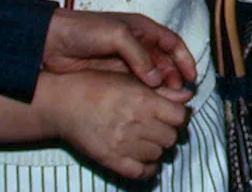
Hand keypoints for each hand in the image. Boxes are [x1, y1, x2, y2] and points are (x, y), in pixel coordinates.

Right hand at [36, 70, 190, 179]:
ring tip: (150, 139)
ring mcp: (123, 144)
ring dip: (158, 148)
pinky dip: (148, 168)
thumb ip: (162, 90)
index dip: (181, 115)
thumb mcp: (131, 79)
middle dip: (170, 132)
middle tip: (161, 127)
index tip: (174, 114)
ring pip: (158, 154)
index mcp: (144, 100)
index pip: (180, 117)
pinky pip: (141, 172)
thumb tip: (188, 96)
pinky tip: (147, 160)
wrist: (63, 103)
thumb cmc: (96, 85)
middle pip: (171, 137)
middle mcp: (136, 123)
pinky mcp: (111, 160)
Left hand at [43, 9, 196, 89]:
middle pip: (164, 62)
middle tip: (180, 94)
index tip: (191, 76)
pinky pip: (136, 86)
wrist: (51, 43)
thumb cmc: (84, 30)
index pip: (171, 42)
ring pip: (152, 76)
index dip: (184, 58)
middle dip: (174, 77)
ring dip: (162, 88)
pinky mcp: (113, 76)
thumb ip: (139, 55)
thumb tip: (156, 79)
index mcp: (141, 29)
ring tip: (168, 101)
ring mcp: (125, 61)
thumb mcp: (116, 35)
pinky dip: (145, 94)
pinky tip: (149, 103)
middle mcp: (137, 45)